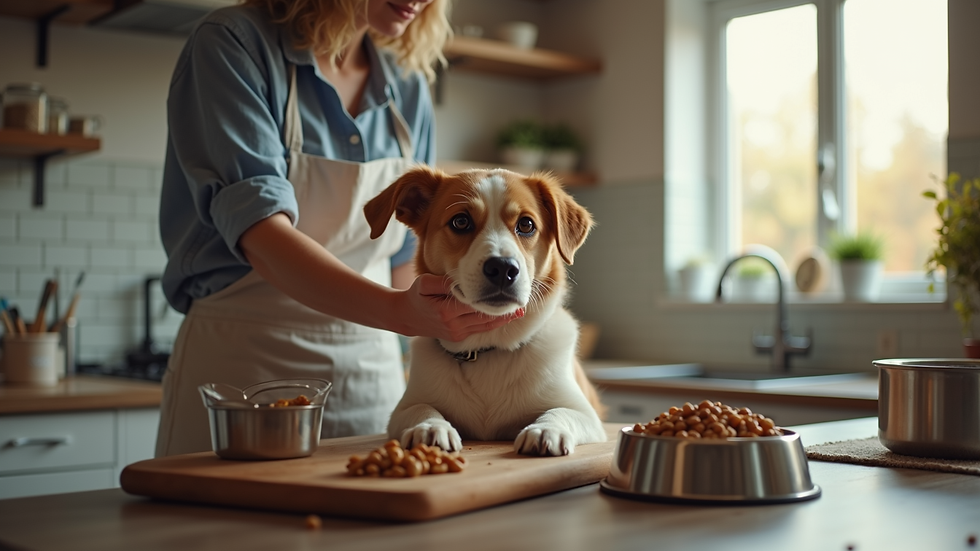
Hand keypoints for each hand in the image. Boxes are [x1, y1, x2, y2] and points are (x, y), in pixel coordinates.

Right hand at [398, 274, 522, 340]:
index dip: (491, 299)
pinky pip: (480, 329)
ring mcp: (457, 333)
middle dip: (502, 311)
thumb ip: (443, 282)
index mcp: (446, 311)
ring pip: (484, 325)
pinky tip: (505, 317)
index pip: (473, 304)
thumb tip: (462, 281)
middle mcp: (454, 325)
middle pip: (483, 316)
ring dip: (501, 319)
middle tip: (520, 303)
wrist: (406, 317)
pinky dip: (493, 323)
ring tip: (518, 311)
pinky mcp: (459, 337)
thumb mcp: (424, 283)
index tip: (506, 294)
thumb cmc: (416, 296)